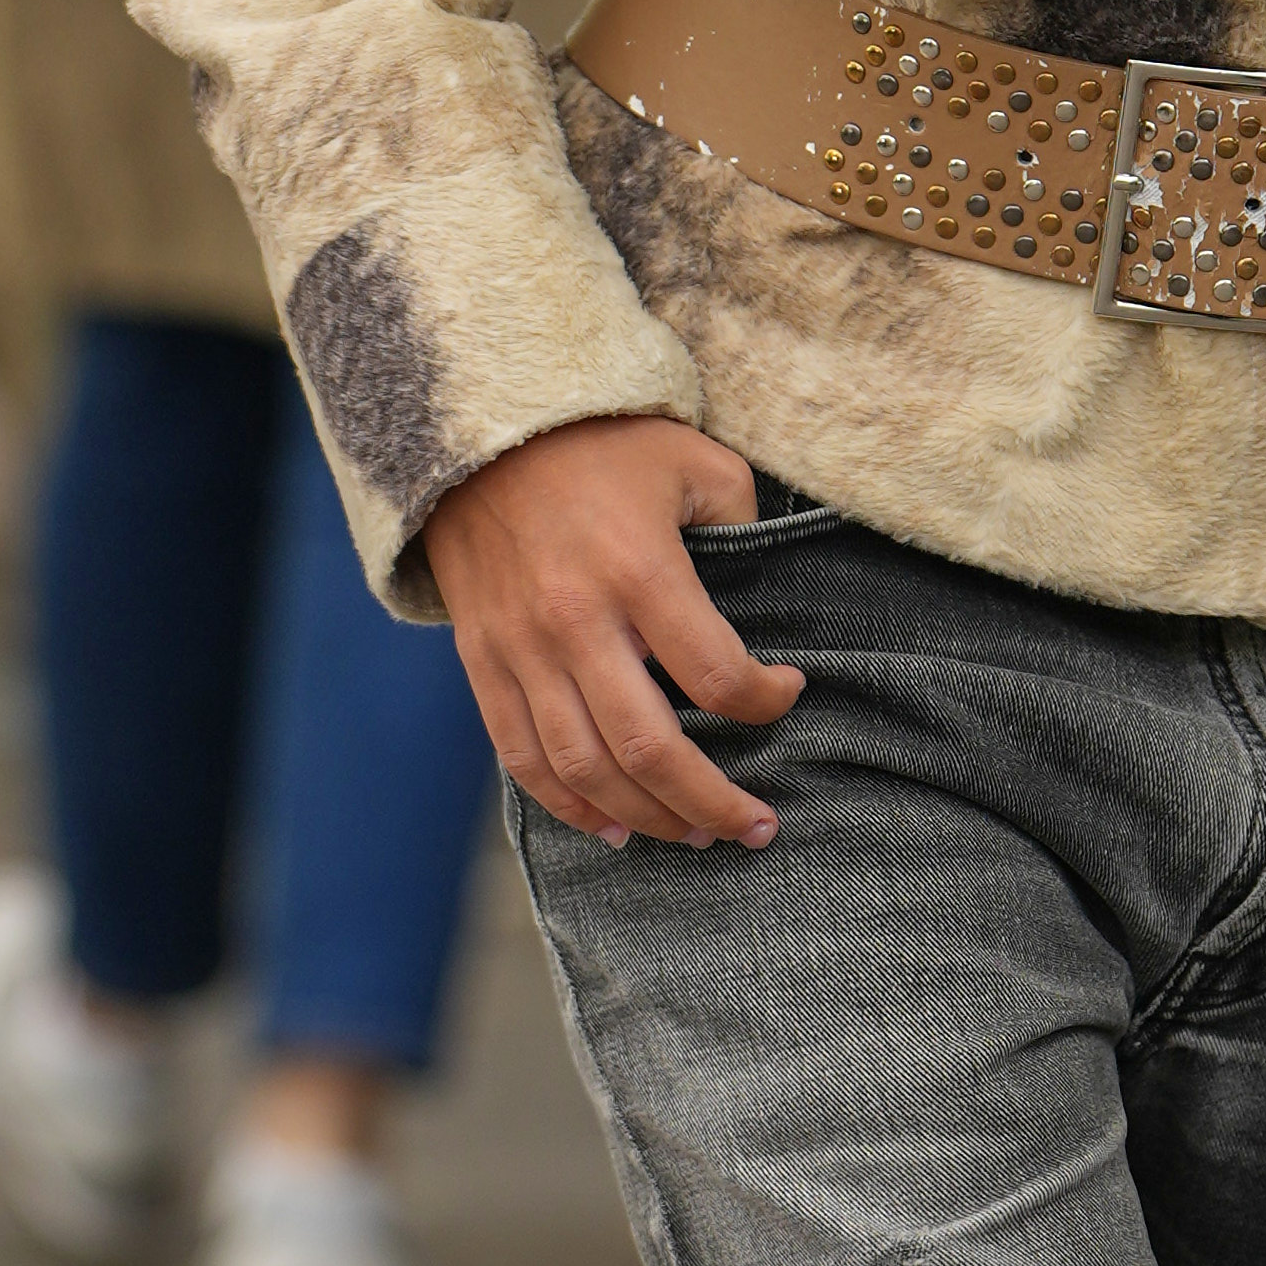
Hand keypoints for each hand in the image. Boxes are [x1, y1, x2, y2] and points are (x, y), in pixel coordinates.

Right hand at [426, 414, 805, 851]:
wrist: (476, 429)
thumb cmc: (601, 443)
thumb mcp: (693, 457)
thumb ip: (741, 520)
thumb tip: (767, 592)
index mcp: (638, 569)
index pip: (716, 676)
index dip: (766, 702)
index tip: (788, 692)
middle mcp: (574, 620)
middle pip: (648, 749)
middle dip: (712, 803)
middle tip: (756, 827)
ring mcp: (520, 648)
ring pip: (584, 769)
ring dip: (646, 818)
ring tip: (696, 835)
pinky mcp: (482, 661)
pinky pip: (521, 757)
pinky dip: (567, 805)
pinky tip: (612, 830)